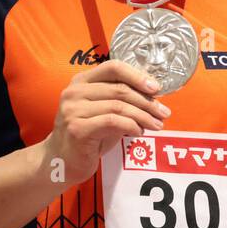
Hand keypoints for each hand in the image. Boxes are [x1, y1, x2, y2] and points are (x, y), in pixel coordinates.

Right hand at [42, 60, 170, 184]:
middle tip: (164, 112)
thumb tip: (154, 94)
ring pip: (119, 106)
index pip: (113, 67)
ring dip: (144, 116)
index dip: (137, 75)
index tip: (156, 88)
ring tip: (157, 125)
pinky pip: (113, 122)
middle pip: (120, 89)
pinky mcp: (77, 129)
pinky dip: (131, 126)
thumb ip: (122, 99)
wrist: (62, 160)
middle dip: (147, 101)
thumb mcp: (105, 111)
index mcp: (81, 81)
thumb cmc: (89, 135)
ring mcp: (73, 110)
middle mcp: (74, 92)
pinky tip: (139, 132)